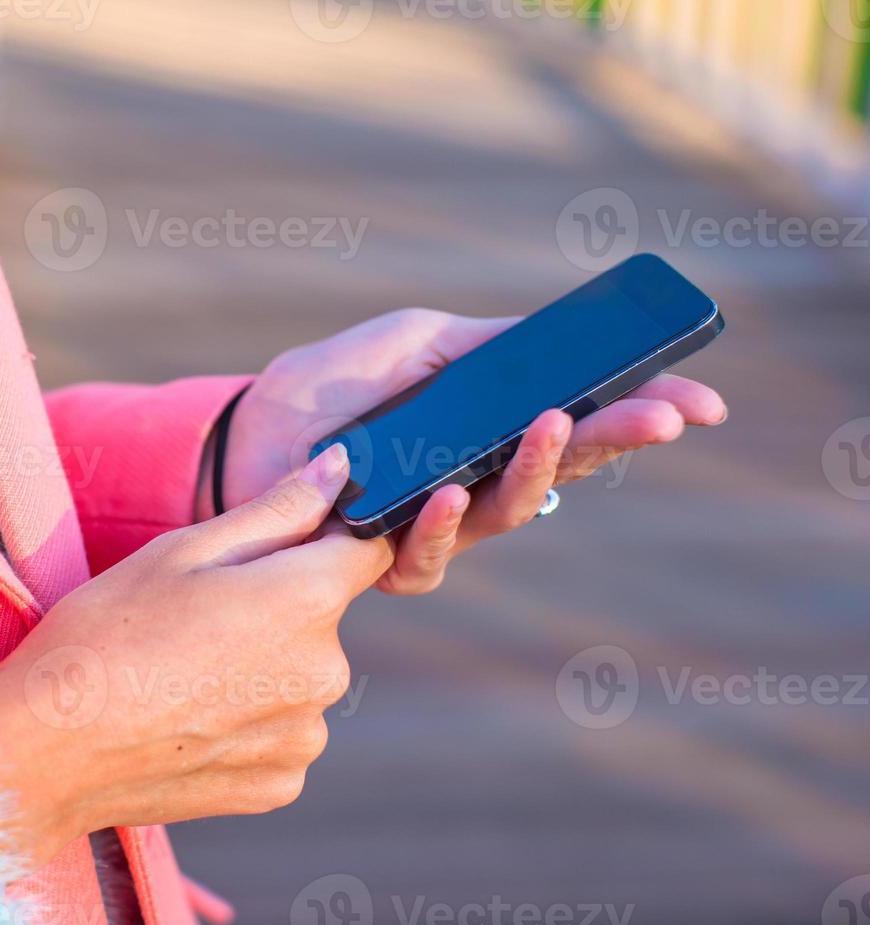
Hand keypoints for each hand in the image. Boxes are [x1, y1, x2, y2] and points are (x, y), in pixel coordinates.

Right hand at [0, 445, 386, 868]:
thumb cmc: (103, 632)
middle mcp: (327, 672)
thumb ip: (278, 508)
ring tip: (183, 673)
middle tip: (195, 617)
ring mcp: (306, 736)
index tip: (279, 547)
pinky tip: (188, 718)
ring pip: (301, 678)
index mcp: (307, 600)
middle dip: (278, 606)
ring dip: (263, 668)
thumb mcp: (183, 550)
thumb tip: (342, 469)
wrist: (46, 750)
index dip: (327, 538)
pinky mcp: (282, 785)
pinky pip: (282, 733)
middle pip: (324, 617)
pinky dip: (248, 723)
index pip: (367, 550)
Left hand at [201, 308, 727, 594]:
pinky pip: (429, 555)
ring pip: (508, 515)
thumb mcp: (419, 342)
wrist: (247, 432)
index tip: (699, 402)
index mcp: (491, 425)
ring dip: (537, 472)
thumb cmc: (334, 384)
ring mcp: (438, 526)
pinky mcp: (385, 559)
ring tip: (556, 426)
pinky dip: (444, 525)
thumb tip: (565, 342)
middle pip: (562, 470)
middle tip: (662, 418)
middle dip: (615, 440)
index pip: (579, 422)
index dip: (638, 413)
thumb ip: (488, 345)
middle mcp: (477, 481)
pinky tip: (452, 491)